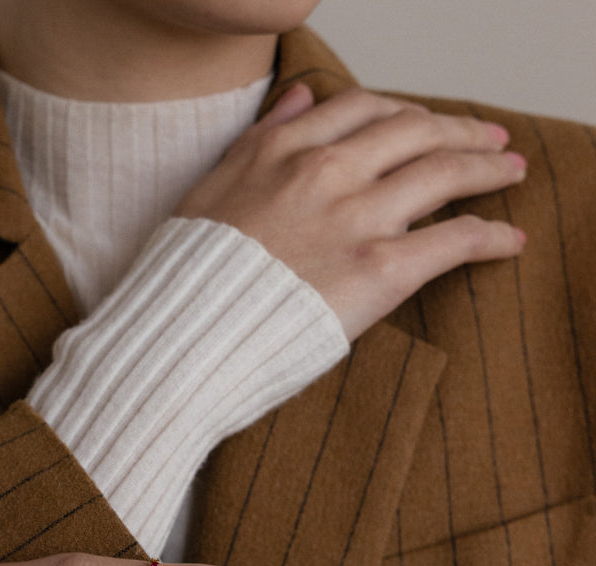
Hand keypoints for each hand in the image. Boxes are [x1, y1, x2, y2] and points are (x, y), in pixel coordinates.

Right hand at [176, 84, 526, 338]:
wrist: (185, 337)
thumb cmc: (186, 279)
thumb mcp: (206, 192)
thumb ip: (258, 142)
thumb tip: (296, 98)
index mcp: (282, 152)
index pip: (360, 109)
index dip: (400, 111)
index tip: (418, 121)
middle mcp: (325, 172)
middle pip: (414, 130)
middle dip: (458, 129)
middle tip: (485, 137)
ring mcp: (356, 218)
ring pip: (444, 171)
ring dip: (488, 167)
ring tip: (509, 171)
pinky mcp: (380, 269)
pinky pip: (455, 239)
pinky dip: (491, 236)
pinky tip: (508, 241)